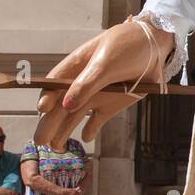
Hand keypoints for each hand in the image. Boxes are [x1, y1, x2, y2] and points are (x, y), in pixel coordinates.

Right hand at [34, 19, 173, 149]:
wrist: (155, 47)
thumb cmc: (127, 47)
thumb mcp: (106, 63)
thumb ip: (87, 84)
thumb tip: (66, 106)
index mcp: (75, 66)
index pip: (54, 84)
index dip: (46, 97)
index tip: (42, 110)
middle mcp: (81, 83)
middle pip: (59, 106)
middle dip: (48, 123)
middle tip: (40, 142)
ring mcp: (96, 94)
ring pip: (74, 116)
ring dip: (64, 131)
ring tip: (57, 148)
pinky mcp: (111, 104)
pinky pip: (96, 121)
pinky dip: (91, 130)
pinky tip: (86, 137)